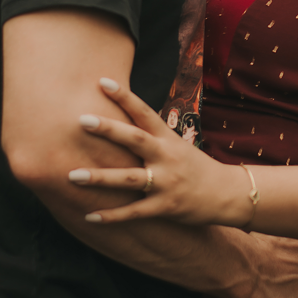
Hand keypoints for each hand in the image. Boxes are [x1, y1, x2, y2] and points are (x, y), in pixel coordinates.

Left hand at [68, 78, 253, 228]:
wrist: (226, 193)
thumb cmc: (193, 166)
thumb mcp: (175, 145)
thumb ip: (150, 135)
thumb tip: (120, 118)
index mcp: (167, 138)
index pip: (143, 112)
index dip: (124, 96)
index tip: (103, 81)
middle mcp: (166, 157)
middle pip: (134, 139)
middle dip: (108, 130)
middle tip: (81, 119)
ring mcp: (166, 182)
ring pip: (128, 179)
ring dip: (99, 177)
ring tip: (71, 175)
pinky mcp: (165, 207)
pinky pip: (134, 212)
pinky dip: (111, 215)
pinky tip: (89, 216)